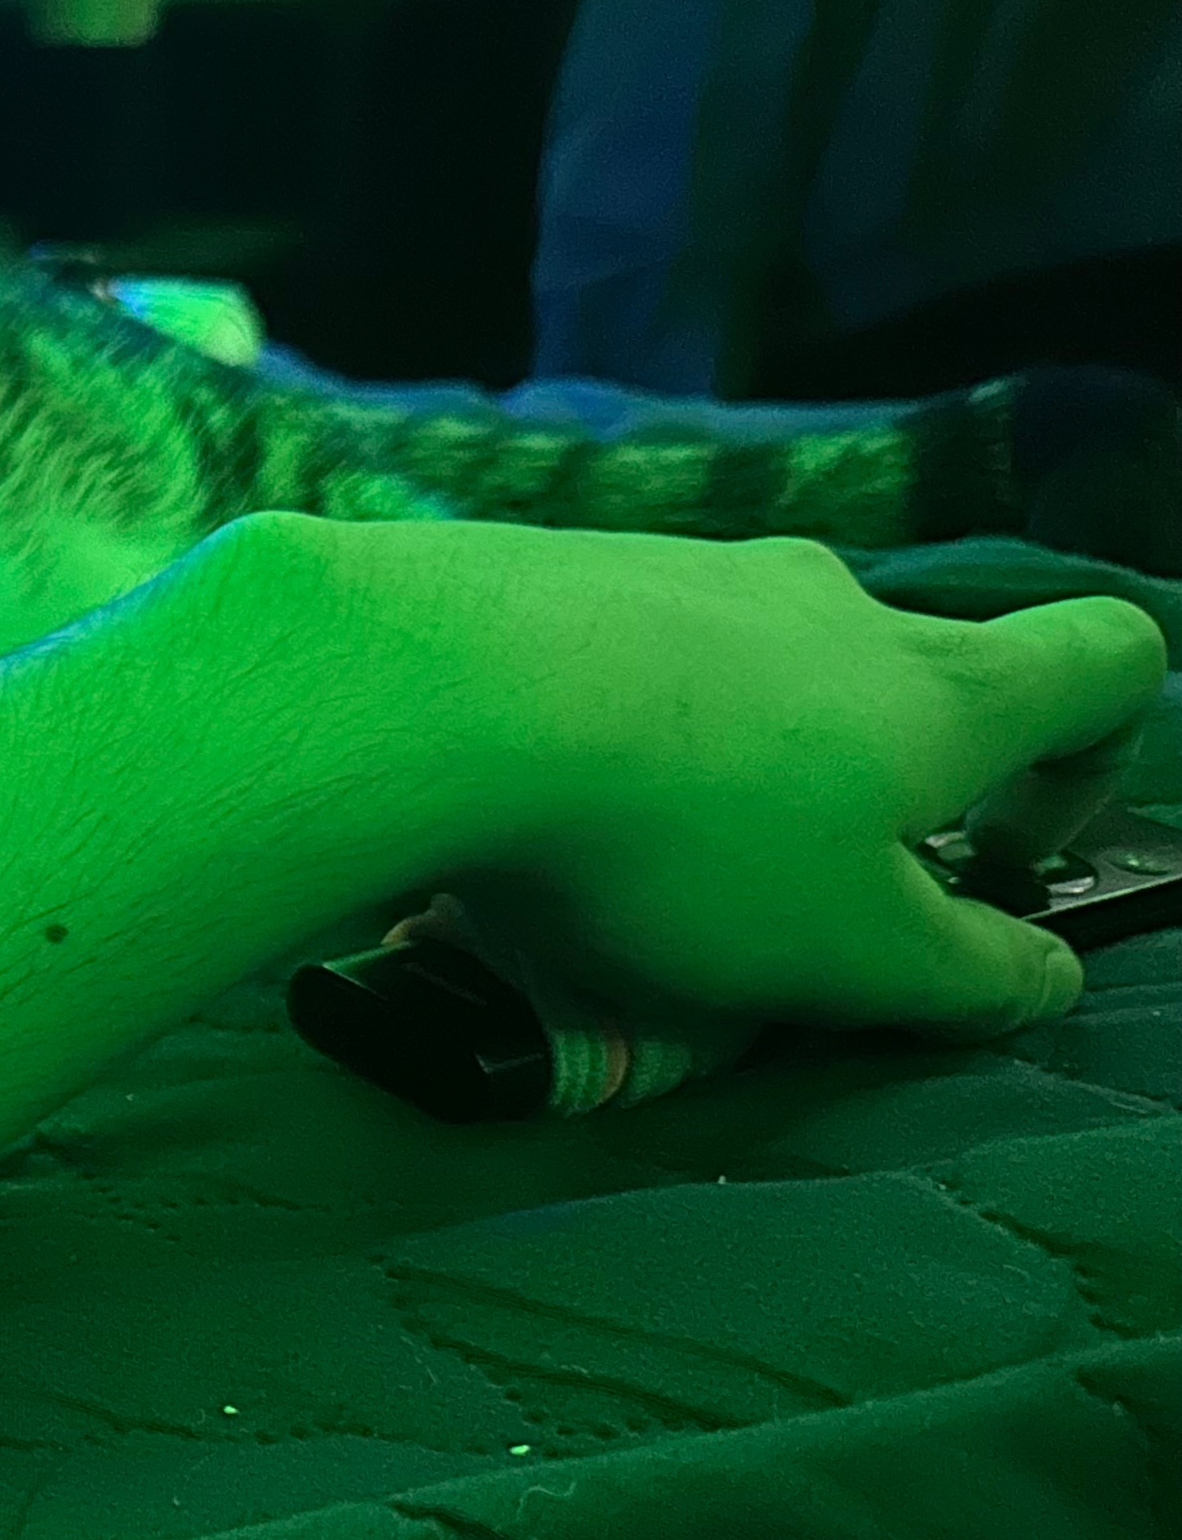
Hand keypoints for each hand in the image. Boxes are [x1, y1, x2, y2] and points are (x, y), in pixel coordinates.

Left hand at [291, 517, 1167, 1040]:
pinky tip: (521, 797)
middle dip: (870, 780)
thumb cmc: (682, 839)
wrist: (435, 692)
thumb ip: (968, 975)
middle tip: (780, 887)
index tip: (1003, 855)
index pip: (1104, 658)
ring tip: (624, 858)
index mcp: (943, 685)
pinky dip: (601, 723)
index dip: (1093, 755)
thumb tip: (1049, 976)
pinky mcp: (551, 564)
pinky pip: (613, 648)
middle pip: (905, 669)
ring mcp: (683, 563)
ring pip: (748, 659)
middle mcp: (828, 597)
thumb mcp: (852, 954)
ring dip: (724, 755)